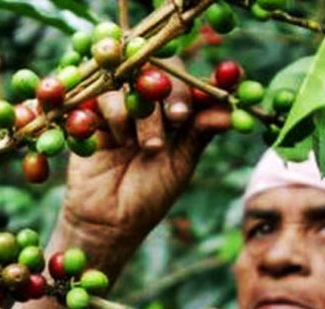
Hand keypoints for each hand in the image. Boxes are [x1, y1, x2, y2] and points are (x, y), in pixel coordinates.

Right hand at [61, 74, 229, 245]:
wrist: (108, 222)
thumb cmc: (148, 197)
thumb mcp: (180, 165)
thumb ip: (200, 133)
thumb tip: (231, 111)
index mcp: (176, 114)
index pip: (193, 83)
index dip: (207, 80)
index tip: (225, 82)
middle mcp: (150, 105)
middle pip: (163, 71)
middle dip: (174, 93)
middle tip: (178, 118)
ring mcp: (121, 107)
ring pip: (136, 83)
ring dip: (146, 115)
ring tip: (147, 147)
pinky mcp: (93, 114)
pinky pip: (106, 97)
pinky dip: (117, 116)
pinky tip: (117, 143)